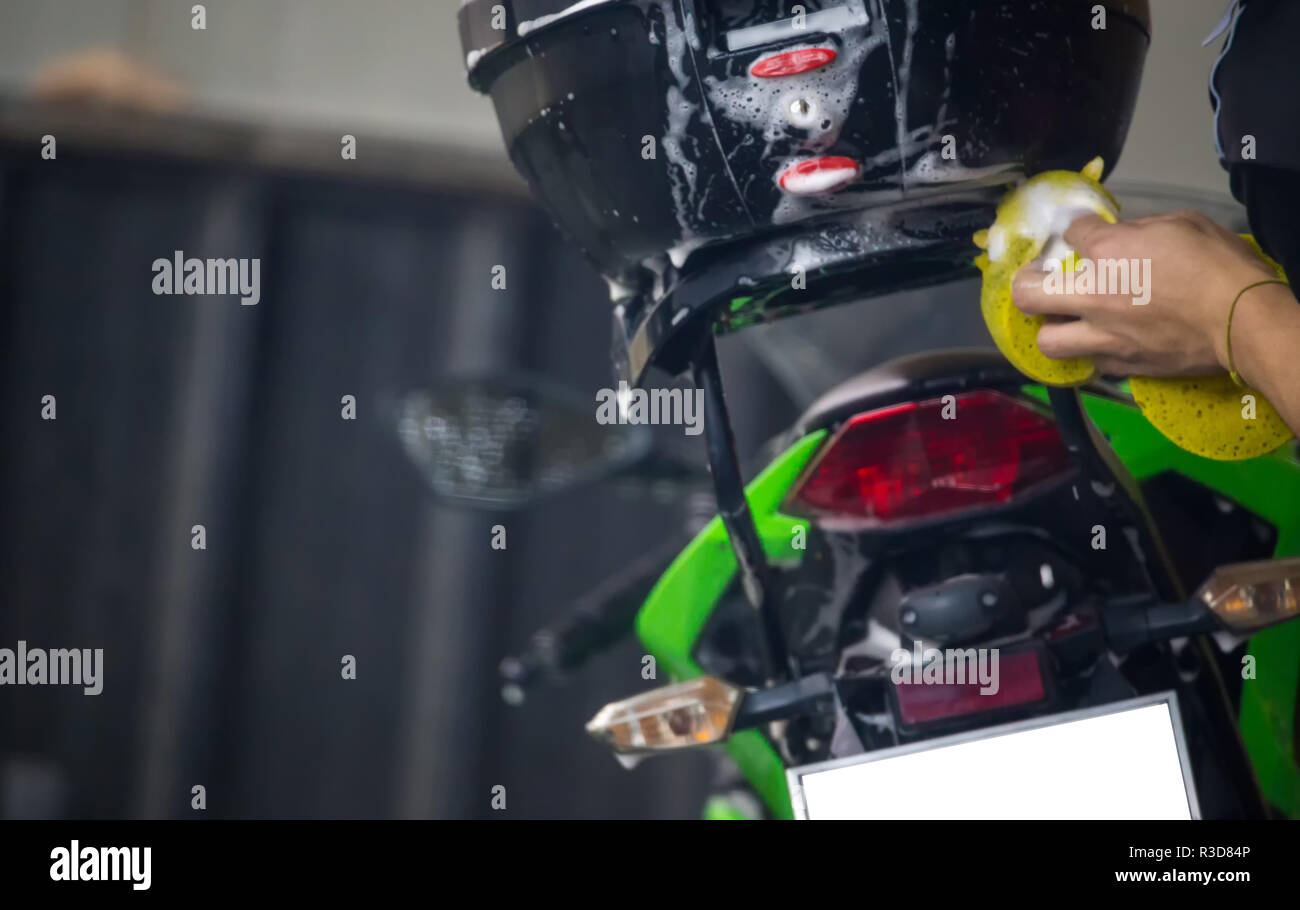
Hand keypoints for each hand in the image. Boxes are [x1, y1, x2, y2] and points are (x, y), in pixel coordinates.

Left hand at [1010, 211, 1278, 376]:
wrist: (1243, 319)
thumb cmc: (1219, 264)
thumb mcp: (1181, 224)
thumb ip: (1140, 229)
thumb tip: (1122, 235)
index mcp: (1107, 252)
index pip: (1070, 233)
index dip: (1074, 229)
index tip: (1080, 233)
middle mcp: (1092, 297)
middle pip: (1027, 294)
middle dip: (1026, 285)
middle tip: (1037, 282)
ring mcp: (1103, 336)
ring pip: (1048, 341)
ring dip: (1052, 329)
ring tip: (1065, 321)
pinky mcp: (1120, 365)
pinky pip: (1088, 361)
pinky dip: (1090, 351)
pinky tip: (1101, 342)